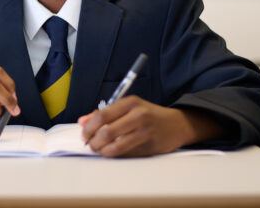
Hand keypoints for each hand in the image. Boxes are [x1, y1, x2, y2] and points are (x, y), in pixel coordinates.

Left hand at [76, 96, 224, 156]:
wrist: (176, 124)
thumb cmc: (149, 115)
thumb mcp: (128, 108)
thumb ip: (104, 114)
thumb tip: (82, 121)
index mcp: (130, 103)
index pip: (102, 115)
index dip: (88, 128)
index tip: (84, 135)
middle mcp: (138, 115)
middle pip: (107, 132)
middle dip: (94, 142)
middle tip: (91, 145)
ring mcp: (145, 131)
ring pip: (115, 146)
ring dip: (102, 151)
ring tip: (100, 150)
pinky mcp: (149, 146)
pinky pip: (126, 154)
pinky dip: (115, 155)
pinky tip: (112, 153)